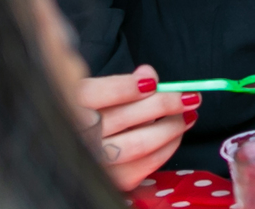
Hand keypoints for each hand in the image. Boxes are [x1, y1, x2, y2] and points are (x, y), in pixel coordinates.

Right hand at [78, 64, 198, 191]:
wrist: (85, 154)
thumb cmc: (97, 114)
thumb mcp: (99, 93)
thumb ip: (121, 82)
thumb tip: (147, 75)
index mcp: (66, 108)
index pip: (91, 95)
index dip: (123, 87)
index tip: (152, 82)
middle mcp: (76, 138)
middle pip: (122, 119)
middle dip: (163, 104)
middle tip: (188, 96)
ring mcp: (94, 162)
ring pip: (139, 143)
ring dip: (171, 126)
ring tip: (188, 114)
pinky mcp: (112, 180)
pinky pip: (146, 165)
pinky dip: (168, 147)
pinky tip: (176, 134)